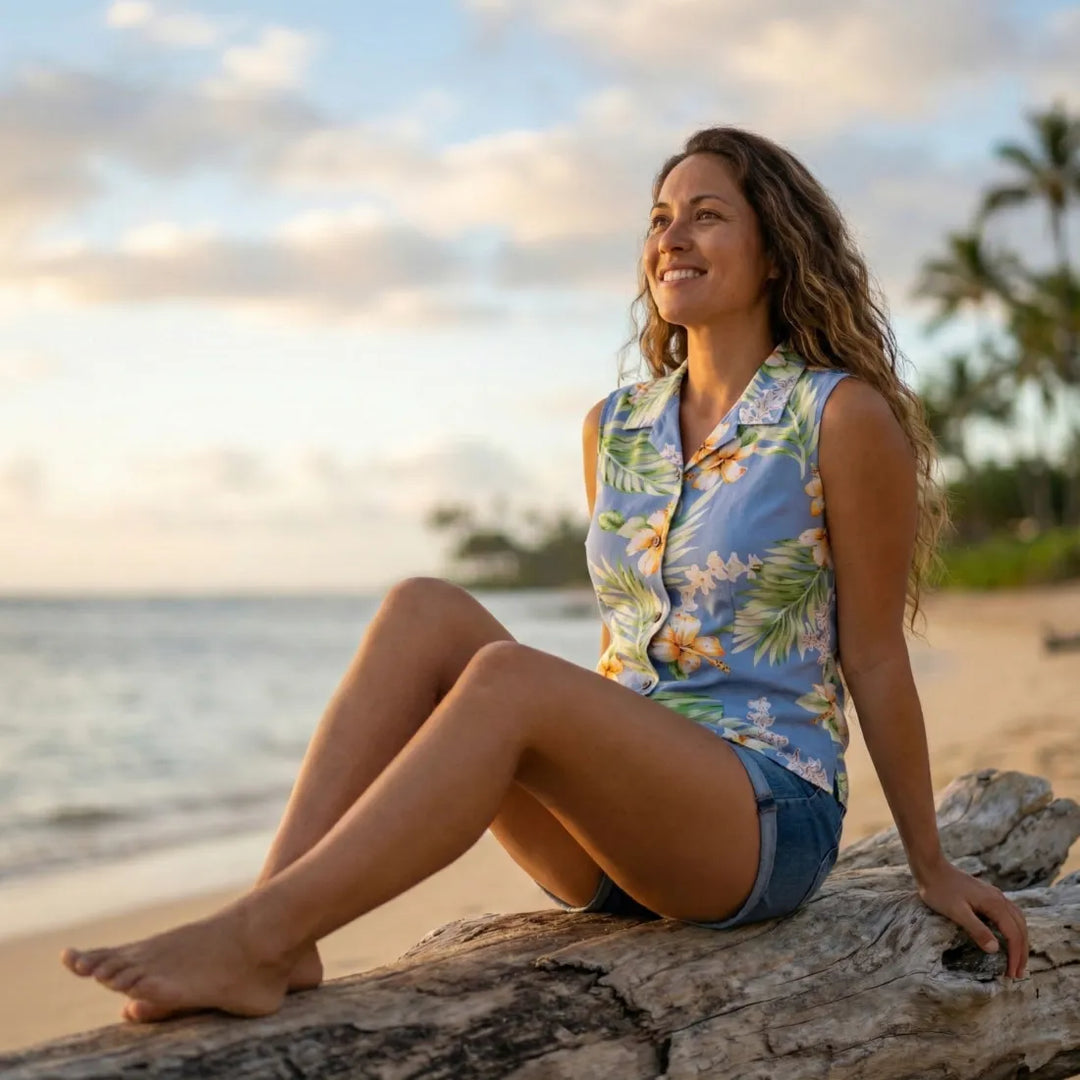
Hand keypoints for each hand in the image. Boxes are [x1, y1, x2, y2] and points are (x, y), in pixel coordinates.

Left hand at [915, 859, 1028, 978]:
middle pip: (1020, 929)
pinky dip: (1014, 929)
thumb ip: (977, 930)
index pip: (1014, 935)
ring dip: (1020, 940)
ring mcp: (995, 895)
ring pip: (1017, 920)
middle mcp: (1000, 898)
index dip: (1015, 956)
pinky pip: (1009, 914)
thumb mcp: (957, 913)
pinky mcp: (987, 895)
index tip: (1012, 975)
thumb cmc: (940, 890)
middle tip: (1018, 974)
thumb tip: (995, 949)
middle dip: (1022, 952)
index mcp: (995, 904)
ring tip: (1017, 959)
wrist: (930, 867)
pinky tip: (1007, 936)